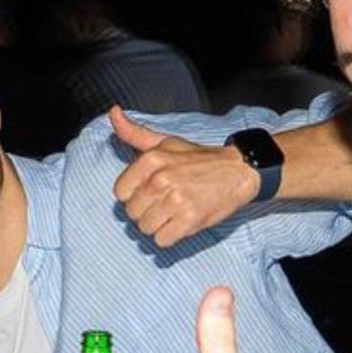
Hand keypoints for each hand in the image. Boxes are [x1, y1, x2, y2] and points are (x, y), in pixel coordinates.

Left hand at [111, 106, 259, 246]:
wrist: (238, 171)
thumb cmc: (198, 159)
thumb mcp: (165, 142)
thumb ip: (134, 133)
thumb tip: (113, 112)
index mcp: (151, 160)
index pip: (120, 192)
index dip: (133, 194)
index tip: (150, 190)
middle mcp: (160, 180)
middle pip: (132, 213)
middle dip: (146, 211)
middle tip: (166, 201)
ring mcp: (175, 201)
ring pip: (145, 228)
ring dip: (158, 225)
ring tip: (174, 212)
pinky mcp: (189, 220)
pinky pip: (162, 240)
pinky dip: (170, 237)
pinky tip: (181, 223)